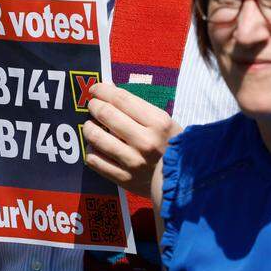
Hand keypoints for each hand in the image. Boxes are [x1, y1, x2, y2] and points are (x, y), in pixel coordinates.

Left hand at [82, 82, 180, 196]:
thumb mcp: (164, 122)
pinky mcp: (124, 179)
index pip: (122, 99)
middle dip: (94, 106)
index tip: (95, 89)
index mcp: (158, 123)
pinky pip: (95, 160)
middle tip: (93, 106)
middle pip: (106, 114)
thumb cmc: (173, 146)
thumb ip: (138, 107)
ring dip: (88, 127)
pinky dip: (91, 150)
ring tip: (90, 125)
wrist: (182, 181)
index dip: (103, 90)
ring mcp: (134, 162)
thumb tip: (110, 89)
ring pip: (96, 137)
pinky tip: (95, 146)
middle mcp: (145, 142)